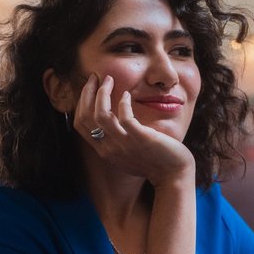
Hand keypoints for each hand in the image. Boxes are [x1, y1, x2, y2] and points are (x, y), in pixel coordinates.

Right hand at [75, 74, 194, 186]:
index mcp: (104, 151)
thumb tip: (111, 119)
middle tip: (96, 77)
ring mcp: (124, 145)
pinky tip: (128, 95)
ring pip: (100, 115)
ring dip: (102, 93)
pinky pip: (125, 117)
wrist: (173, 176)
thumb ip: (115, 139)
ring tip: (110, 79)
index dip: (81, 102)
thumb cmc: (153, 162)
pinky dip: (123, 102)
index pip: (80, 124)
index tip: (90, 87)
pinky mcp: (141, 139)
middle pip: (85, 117)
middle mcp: (109, 149)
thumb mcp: (126, 153)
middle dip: (87, 92)